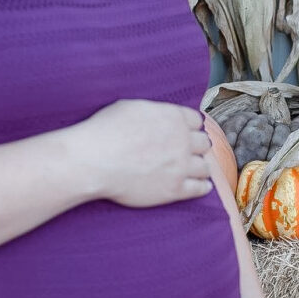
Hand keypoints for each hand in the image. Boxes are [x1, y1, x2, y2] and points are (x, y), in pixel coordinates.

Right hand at [64, 99, 213, 206]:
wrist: (93, 161)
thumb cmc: (105, 131)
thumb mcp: (132, 107)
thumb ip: (156, 112)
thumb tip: (162, 116)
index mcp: (173, 118)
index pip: (196, 121)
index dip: (190, 128)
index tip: (186, 133)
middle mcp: (183, 141)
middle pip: (204, 143)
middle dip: (196, 146)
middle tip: (188, 152)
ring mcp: (181, 166)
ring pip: (205, 167)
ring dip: (200, 167)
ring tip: (194, 170)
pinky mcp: (175, 189)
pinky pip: (200, 188)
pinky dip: (202, 186)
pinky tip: (201, 186)